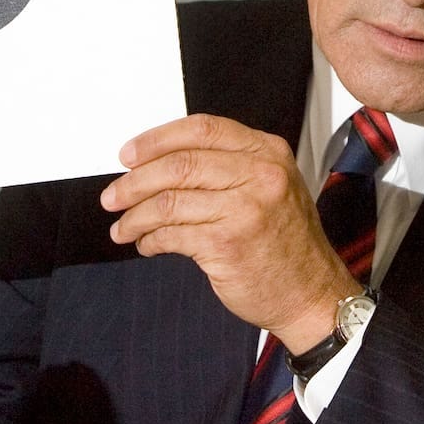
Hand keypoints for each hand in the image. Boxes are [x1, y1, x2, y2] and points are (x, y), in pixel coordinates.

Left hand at [102, 114, 358, 353]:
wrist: (310, 295)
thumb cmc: (286, 244)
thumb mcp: (270, 188)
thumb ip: (227, 166)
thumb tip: (159, 162)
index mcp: (268, 153)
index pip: (202, 128)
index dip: (157, 139)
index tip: (129, 153)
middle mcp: (260, 175)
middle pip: (179, 164)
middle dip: (135, 181)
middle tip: (113, 195)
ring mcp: (245, 209)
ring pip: (169, 201)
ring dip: (136, 216)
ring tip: (123, 227)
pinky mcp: (228, 243)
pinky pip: (172, 235)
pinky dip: (150, 240)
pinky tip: (147, 244)